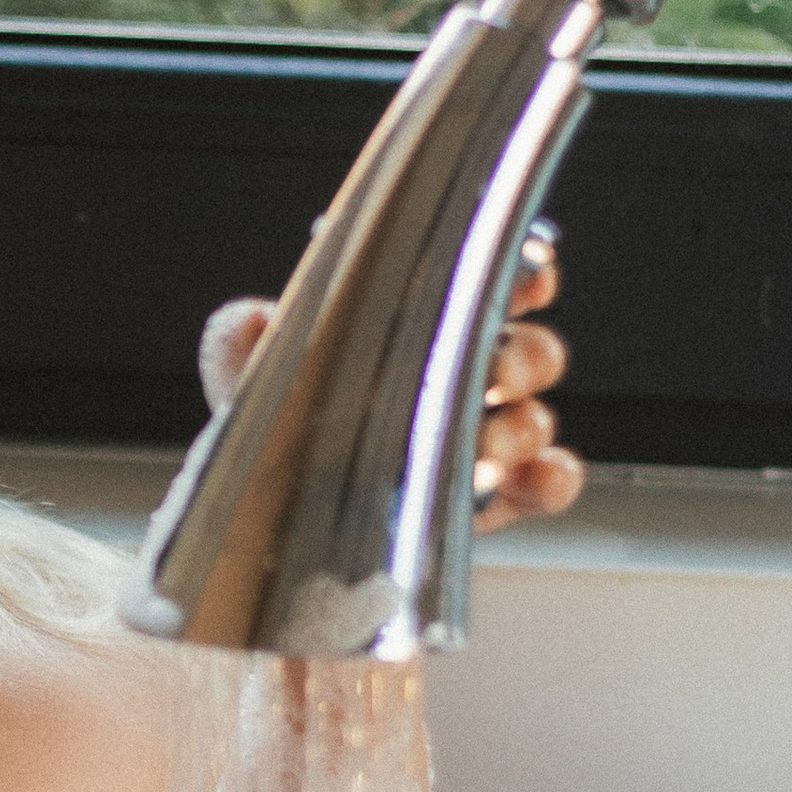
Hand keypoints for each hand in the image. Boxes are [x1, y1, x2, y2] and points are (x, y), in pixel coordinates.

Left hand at [196, 226, 583, 531]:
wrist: (267, 517)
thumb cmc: (274, 429)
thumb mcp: (249, 380)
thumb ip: (238, 344)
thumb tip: (255, 318)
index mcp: (419, 327)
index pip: (485, 284)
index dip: (521, 274)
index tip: (527, 280)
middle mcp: (461, 375)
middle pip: (530, 353)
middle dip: (520, 360)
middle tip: (493, 375)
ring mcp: (484, 439)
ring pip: (537, 418)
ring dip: (524, 427)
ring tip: (489, 448)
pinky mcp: (496, 500)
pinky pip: (549, 482)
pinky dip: (552, 480)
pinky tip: (532, 480)